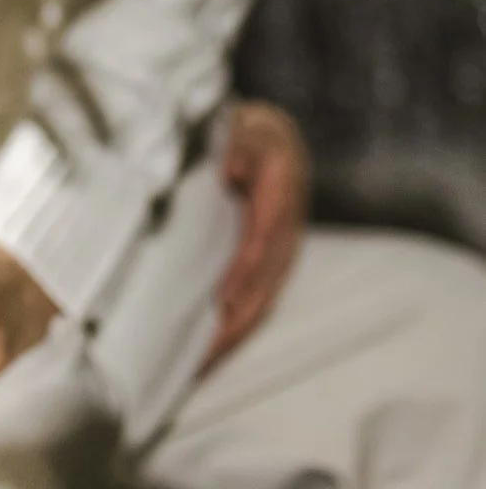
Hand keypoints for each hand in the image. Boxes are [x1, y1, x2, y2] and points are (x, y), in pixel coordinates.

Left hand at [201, 101, 310, 370]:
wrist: (270, 135)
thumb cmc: (251, 130)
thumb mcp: (249, 125)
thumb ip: (243, 144)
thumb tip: (233, 170)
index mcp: (282, 190)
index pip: (265, 238)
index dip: (245, 269)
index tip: (224, 296)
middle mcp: (286, 228)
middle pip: (266, 281)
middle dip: (237, 319)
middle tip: (205, 350)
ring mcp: (280, 250)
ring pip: (262, 298)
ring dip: (235, 332)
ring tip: (202, 362)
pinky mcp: (268, 264)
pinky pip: (256, 299)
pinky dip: (236, 326)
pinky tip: (211, 349)